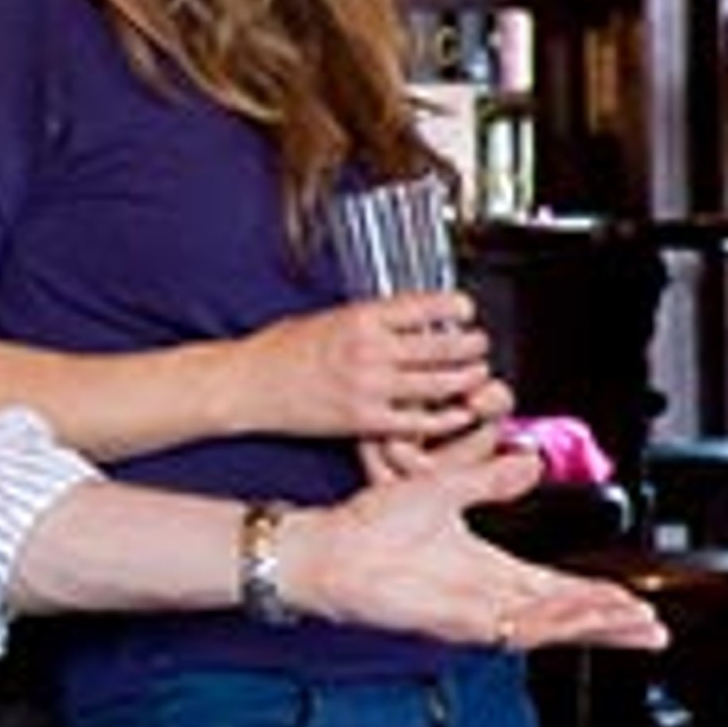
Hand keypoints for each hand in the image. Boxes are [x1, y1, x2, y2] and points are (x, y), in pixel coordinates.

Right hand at [254, 293, 502, 447]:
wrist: (246, 383)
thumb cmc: (281, 350)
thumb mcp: (330, 317)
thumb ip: (371, 319)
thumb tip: (409, 317)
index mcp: (361, 316)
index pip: (425, 305)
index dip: (456, 308)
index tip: (465, 310)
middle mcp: (369, 349)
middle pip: (442, 345)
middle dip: (471, 345)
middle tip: (480, 344)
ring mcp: (369, 386)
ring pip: (438, 383)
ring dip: (467, 379)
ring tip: (477, 375)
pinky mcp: (364, 420)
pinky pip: (418, 420)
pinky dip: (446, 417)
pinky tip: (459, 412)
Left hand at [282, 439, 668, 654]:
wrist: (328, 547)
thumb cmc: (368, 524)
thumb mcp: (444, 487)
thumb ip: (489, 478)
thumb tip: (527, 462)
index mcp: (488, 569)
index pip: (557, 589)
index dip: (596, 596)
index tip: (631, 597)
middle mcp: (486, 597)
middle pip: (565, 616)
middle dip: (612, 622)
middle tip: (653, 627)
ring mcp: (473, 614)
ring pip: (549, 627)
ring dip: (593, 625)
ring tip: (633, 624)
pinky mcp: (455, 623)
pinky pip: (515, 628)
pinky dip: (552, 624)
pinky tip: (580, 619)